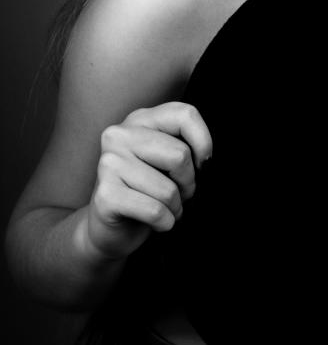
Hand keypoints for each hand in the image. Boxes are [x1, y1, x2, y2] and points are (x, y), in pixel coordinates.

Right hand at [83, 101, 212, 260]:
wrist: (109, 230)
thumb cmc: (147, 191)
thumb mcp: (166, 159)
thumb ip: (183, 146)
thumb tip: (205, 160)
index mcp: (140, 119)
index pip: (185, 115)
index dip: (203, 142)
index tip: (201, 164)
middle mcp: (120, 135)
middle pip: (180, 155)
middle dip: (188, 183)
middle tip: (179, 194)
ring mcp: (109, 163)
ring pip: (168, 189)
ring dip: (175, 207)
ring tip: (165, 208)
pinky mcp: (105, 194)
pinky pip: (155, 210)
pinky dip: (165, 222)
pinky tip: (156, 222)